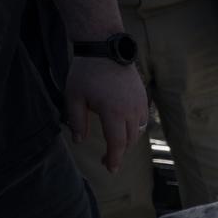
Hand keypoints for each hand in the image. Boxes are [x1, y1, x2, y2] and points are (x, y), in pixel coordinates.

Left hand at [64, 57, 148, 172]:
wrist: (106, 48)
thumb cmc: (87, 72)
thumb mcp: (74, 97)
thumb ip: (77, 121)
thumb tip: (79, 141)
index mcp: (113, 113)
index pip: (117, 144)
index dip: (114, 159)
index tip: (110, 169)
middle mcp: (130, 111)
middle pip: (129, 141)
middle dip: (119, 152)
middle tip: (106, 159)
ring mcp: (140, 104)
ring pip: (137, 132)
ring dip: (127, 141)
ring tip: (115, 143)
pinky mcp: (143, 98)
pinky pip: (141, 120)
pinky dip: (133, 129)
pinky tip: (123, 127)